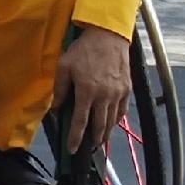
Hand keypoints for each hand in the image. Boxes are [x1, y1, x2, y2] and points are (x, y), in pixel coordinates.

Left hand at [54, 24, 130, 148]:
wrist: (109, 35)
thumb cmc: (84, 49)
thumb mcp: (64, 66)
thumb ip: (60, 89)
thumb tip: (56, 107)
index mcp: (86, 92)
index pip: (80, 122)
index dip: (75, 138)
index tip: (71, 150)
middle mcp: (104, 96)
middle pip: (99, 126)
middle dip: (93, 140)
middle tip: (88, 149)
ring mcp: (117, 93)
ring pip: (112, 121)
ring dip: (105, 133)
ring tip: (100, 140)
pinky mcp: (127, 88)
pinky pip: (123, 110)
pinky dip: (117, 120)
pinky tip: (113, 123)